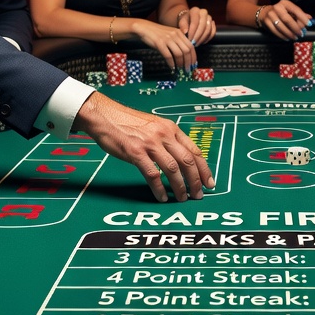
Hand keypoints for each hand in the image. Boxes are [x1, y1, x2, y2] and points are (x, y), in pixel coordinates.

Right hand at [75, 92, 213, 202]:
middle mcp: (163, 135)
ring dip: (180, 186)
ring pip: (173, 169)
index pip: (194, 151)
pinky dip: (159, 188)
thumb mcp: (154, 126)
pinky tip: (162, 197)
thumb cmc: (128, 123)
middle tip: (199, 195)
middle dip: (196, 181)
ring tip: (183, 198)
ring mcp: (150, 144)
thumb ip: (168, 139)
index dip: (204, 169)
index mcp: (171, 128)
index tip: (209, 182)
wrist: (105, 116)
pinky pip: (152, 174)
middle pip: (187, 161)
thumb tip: (182, 158)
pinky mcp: (135, 152)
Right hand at [132, 19, 198, 70]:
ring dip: (180, 64)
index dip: (193, 57)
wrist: (144, 28)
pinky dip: (171, 63)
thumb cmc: (157, 34)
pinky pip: (168, 55)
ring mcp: (167, 39)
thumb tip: (185, 56)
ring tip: (180, 70)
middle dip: (188, 62)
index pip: (191, 46)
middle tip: (187, 70)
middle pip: (187, 51)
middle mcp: (175, 35)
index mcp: (179, 33)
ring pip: (179, 54)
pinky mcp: (159, 43)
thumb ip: (178, 42)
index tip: (193, 65)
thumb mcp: (170, 35)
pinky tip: (172, 68)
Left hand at [179, 7, 217, 45]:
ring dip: (202, 38)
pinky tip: (201, 42)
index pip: (195, 22)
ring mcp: (209, 18)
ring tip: (196, 44)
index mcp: (195, 10)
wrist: (189, 21)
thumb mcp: (181, 22)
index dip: (192, 31)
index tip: (189, 39)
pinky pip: (213, 33)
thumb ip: (182, 26)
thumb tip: (185, 32)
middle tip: (193, 43)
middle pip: (203, 25)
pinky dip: (207, 39)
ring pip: (208, 29)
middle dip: (198, 36)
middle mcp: (204, 12)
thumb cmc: (185, 22)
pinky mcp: (213, 24)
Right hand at [261, 0, 310, 40]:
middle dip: (296, 28)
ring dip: (289, 33)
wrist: (263, 13)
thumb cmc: (280, 12)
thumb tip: (310, 18)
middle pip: (287, 19)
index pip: (295, 10)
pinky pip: (275, 31)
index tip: (309, 24)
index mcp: (285, 3)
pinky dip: (282, 36)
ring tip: (295, 37)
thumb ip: (299, 14)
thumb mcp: (289, 10)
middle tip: (301, 34)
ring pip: (281, 26)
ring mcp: (270, 15)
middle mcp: (277, 8)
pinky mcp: (266, 22)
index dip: (303, 17)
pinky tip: (287, 38)